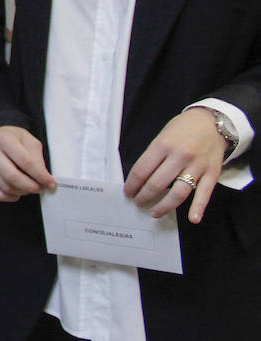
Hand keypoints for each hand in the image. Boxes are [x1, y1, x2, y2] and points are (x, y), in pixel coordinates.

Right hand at [0, 126, 55, 200]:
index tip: (51, 183)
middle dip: (31, 186)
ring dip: (23, 192)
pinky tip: (19, 191)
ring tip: (31, 187)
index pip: (24, 161)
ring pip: (5, 187)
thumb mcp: (30, 141)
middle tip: (40, 188)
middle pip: (12, 176)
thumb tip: (44, 180)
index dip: (40, 175)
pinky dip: (12, 197)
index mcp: (3, 138)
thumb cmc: (16, 140)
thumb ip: (37, 159)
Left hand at [125, 106, 229, 222]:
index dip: (132, 185)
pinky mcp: (212, 173)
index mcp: (162, 145)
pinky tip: (192, 218)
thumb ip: (153, 155)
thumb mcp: (162, 136)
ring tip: (154, 212)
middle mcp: (179, 156)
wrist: (212, 122)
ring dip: (164, 206)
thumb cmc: (183, 129)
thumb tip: (140, 178)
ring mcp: (197, 166)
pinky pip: (204, 193)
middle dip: (144, 196)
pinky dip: (198, 207)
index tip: (128, 192)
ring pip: (178, 192)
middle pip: (157, 183)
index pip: (141, 170)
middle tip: (138, 203)